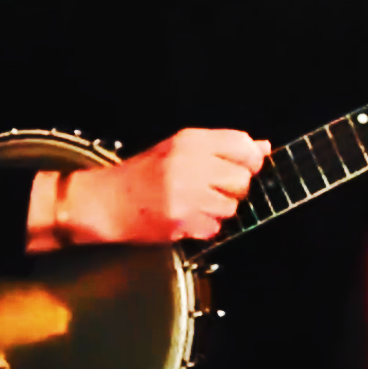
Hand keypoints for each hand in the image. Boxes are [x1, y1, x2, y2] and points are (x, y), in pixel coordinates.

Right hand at [57, 128, 270, 244]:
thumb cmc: (142, 175)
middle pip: (242, 179)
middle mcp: (188, 163)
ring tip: (197, 205)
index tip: (244, 167)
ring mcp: (184, 193)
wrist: (105, 202)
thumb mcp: (179, 149)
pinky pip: (214, 228)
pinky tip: (187, 219)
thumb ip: (221, 148)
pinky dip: (205, 228)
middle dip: (234, 189)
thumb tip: (262, 147)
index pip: (241, 144)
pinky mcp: (180, 221)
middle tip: (215, 190)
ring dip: (220, 211)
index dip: (250, 159)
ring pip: (231, 207)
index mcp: (189, 141)